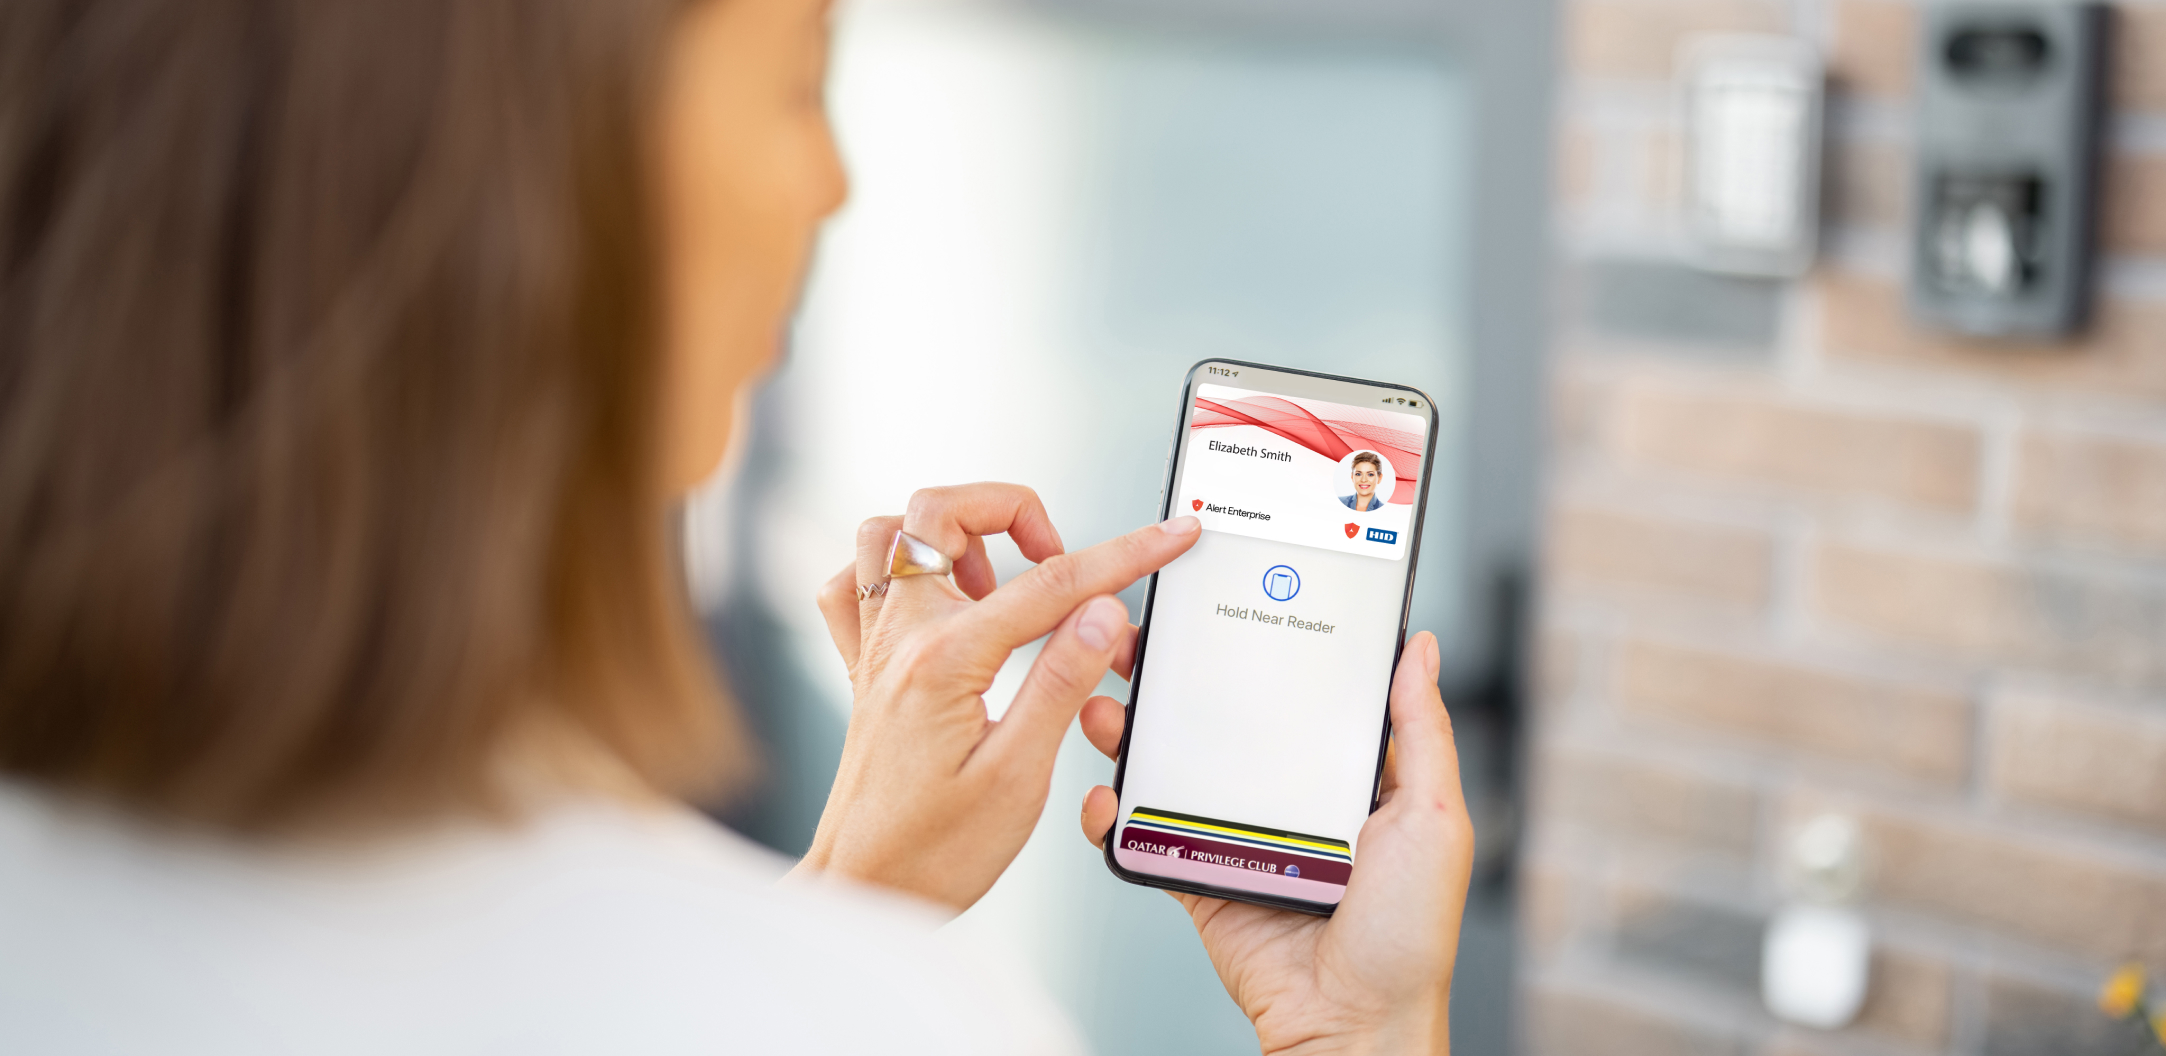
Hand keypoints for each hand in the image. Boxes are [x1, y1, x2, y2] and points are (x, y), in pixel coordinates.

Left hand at [798, 482, 1202, 911]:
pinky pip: (853, 587)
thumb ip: (1061, 681)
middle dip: (1013, 513)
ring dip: (950, 535)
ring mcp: (874, 649)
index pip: (1051, 584)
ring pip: (888, 534)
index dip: (1124, 555)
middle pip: (942, 513)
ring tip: (998, 580)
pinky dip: (892, 571)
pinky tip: (937, 601)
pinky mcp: (863, 670)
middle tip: (1058, 562)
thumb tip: (1103, 611)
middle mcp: (900, 639)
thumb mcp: (1018, 774)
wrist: (862, 890)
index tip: (1169, 536)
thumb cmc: (934, 851)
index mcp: (946, 660)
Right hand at [1079, 631, 1472, 1055]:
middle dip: (1178, 678)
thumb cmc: (1408, 936)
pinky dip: (1114, 812)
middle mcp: (1287, 796)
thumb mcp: (1434, 817)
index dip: (1265, 645)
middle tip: (1144, 641)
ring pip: (1173, 766)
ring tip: (1106, 702)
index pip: (1299, 692)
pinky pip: (1145, 833)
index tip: (1230, 601)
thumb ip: (1421, 731)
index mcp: (1346, 775)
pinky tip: (1106, 792)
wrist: (1353, 1025)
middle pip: (1223, 719)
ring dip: (1131, 731)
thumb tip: (1421, 648)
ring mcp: (1236, 833)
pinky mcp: (1196, 873)